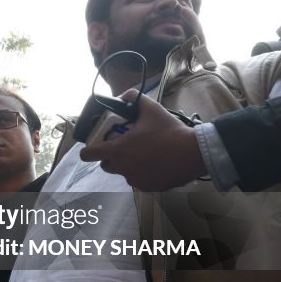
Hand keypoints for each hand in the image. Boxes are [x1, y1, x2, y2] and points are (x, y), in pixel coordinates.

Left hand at [79, 91, 206, 191]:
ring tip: (144, 155)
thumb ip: (135, 100)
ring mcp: (135, 180)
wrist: (193, 153)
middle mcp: (122, 167)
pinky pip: (139, 181)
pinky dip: (143, 174)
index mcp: (118, 150)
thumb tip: (126, 94)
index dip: (87, 151)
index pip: (88, 154)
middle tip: (125, 148)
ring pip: (124, 173)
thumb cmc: (169, 131)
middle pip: (106, 165)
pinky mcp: (148, 187)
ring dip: (128, 166)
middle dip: (111, 157)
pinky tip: (155, 165)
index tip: (91, 148)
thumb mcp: (151, 110)